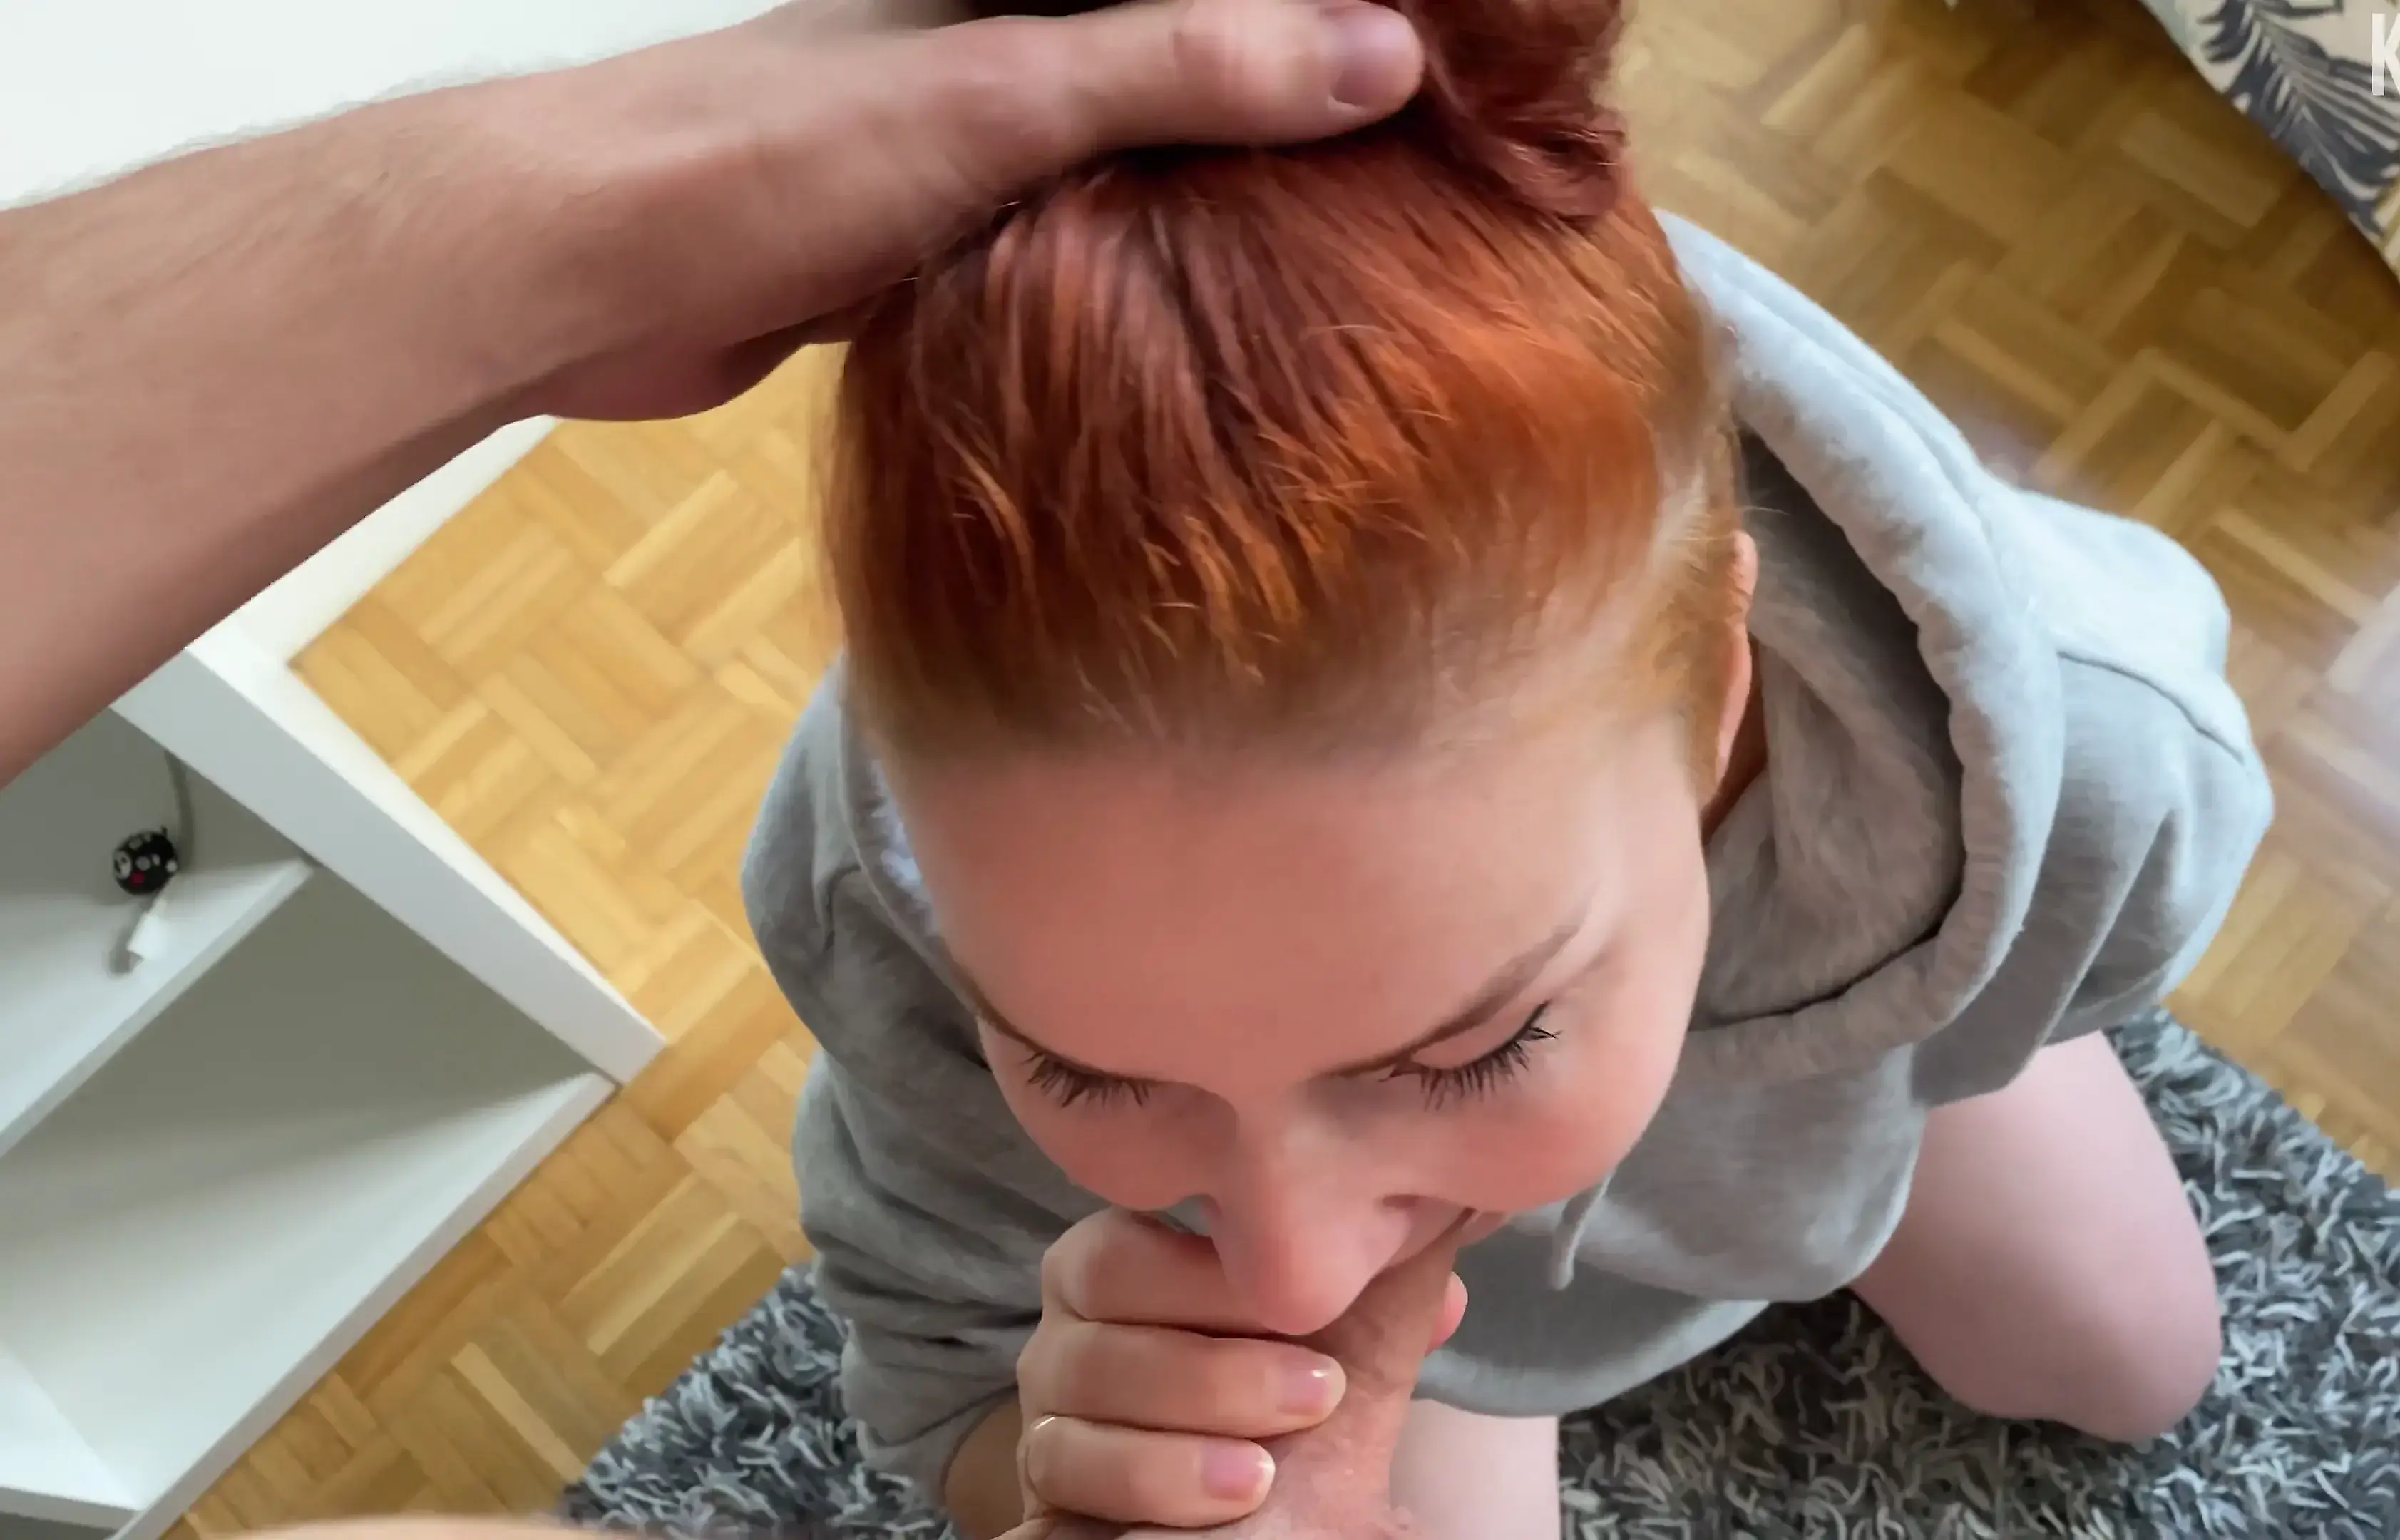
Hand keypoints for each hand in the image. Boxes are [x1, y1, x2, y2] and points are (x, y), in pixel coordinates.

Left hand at [469, 0, 1424, 420]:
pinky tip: (1203, 333)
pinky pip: (1067, 248)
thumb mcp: (1010, 94)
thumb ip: (1189, 67)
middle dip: (1286, 116)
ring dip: (1214, 206)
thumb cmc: (776, 154)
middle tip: (1426, 184)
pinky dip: (1132, 280)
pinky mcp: (925, 243)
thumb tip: (1387, 56)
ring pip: (1126, 163)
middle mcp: (998, 48)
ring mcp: (961, 147)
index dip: (1324, 30)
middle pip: (1180, 67)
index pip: (1212, 3)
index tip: (1439, 80)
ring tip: (1348, 260)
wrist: (588, 268)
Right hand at [1007, 1210, 1467, 1534]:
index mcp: (1139, 1285)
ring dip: (1190, 1413)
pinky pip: (1058, 1459)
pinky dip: (1152, 1474)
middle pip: (1093, 1283)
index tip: (1311, 1303)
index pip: (1132, 1228)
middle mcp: (1076, 1339)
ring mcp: (1048, 1416)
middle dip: (1215, 1342)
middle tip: (1318, 1395)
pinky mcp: (1039, 1497)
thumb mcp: (1352, 1379)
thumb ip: (1380, 1298)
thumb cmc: (1306, 1474)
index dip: (1218, 1266)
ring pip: (1073, 1375)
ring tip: (1272, 1468)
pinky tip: (1233, 1492)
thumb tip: (1443, 1210)